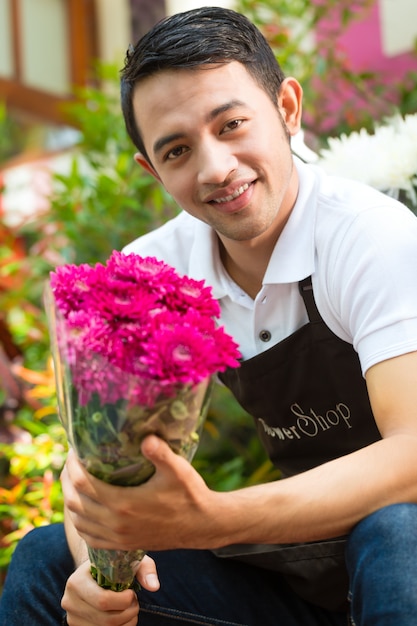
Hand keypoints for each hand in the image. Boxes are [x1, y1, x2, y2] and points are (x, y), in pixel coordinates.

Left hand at [61, 435, 220, 551]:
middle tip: (70, 462)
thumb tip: (146, 437)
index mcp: (124, 504)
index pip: (82, 483)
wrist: (202, 525)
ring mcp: (118, 537)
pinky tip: (84, 510)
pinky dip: (80, 523)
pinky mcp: (123, 545)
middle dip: (66, 480)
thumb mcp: (178, 470)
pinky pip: (90, 538)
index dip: (72, 465)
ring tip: (73, 481)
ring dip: (70, 501)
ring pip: (78, 522)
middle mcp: (116, 523)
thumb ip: (161, 453)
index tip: (73, 449)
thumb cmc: (190, 494)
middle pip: (74, 502)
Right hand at [62, 556, 159, 624]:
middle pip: (107, 619)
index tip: (132, 592)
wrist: (92, 573)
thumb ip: (143, 568)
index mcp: (76, 581)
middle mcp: (70, 601)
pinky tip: (123, 618)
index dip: (124, 601)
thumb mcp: (127, 559)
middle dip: (128, 612)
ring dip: (126, 622)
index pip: (103, 600)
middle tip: (134, 602)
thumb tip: (154, 586)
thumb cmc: (111, 565)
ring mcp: (72, 618)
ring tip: (130, 609)